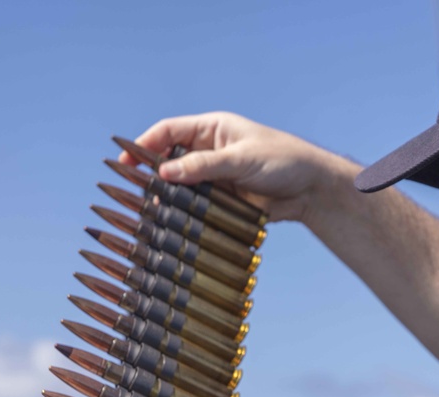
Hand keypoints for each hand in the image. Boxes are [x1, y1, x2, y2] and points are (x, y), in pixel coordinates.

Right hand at [119, 111, 343, 224]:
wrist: (313, 189)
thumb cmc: (283, 161)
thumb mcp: (241, 160)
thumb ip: (203, 166)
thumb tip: (164, 172)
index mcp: (212, 130)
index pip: (168, 131)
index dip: (144, 144)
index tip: (126, 161)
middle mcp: (210, 151)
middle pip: (171, 160)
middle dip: (153, 175)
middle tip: (136, 192)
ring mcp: (217, 177)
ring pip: (182, 186)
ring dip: (169, 198)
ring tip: (154, 212)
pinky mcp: (225, 200)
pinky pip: (198, 206)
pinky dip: (186, 213)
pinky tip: (176, 224)